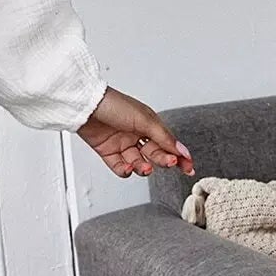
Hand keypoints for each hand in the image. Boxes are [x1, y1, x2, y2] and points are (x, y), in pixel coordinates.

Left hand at [76, 86, 194, 179]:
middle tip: (169, 163)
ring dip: (144, 168)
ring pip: (139, 163)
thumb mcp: (145, 120)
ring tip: (145, 167)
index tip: (189, 167)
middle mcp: (136, 134)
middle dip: (163, 160)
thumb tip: (181, 151)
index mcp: (149, 124)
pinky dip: (126, 171)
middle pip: (155, 154)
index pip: (168, 143)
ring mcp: (122, 144)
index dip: (179, 156)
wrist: (86, 106)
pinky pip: (120, 167)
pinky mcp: (108, 152)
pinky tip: (129, 168)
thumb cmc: (114, 105)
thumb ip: (164, 138)